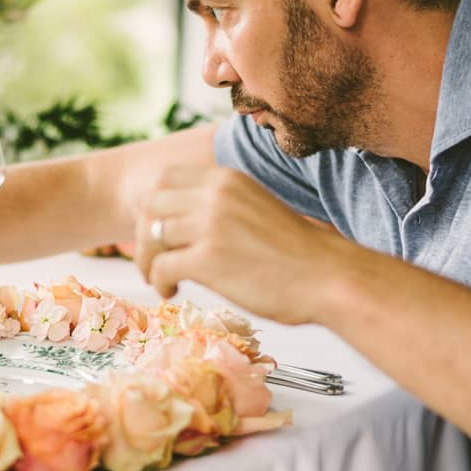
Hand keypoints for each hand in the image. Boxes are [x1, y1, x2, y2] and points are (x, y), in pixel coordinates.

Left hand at [133, 166, 351, 324]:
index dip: (153, 206)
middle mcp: (214, 195)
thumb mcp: (255, 206)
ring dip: (148, 261)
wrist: (327, 276)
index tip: (158, 230)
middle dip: (143, 234)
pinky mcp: (208, 259)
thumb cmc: (297, 251)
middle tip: (152, 259)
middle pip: (151, 205)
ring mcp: (210, 225)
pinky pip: (161, 266)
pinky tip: (172, 291)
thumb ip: (221, 205)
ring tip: (163, 279)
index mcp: (226, 179)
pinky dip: (159, 281)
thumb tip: (181, 219)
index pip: (165, 179)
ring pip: (150, 236)